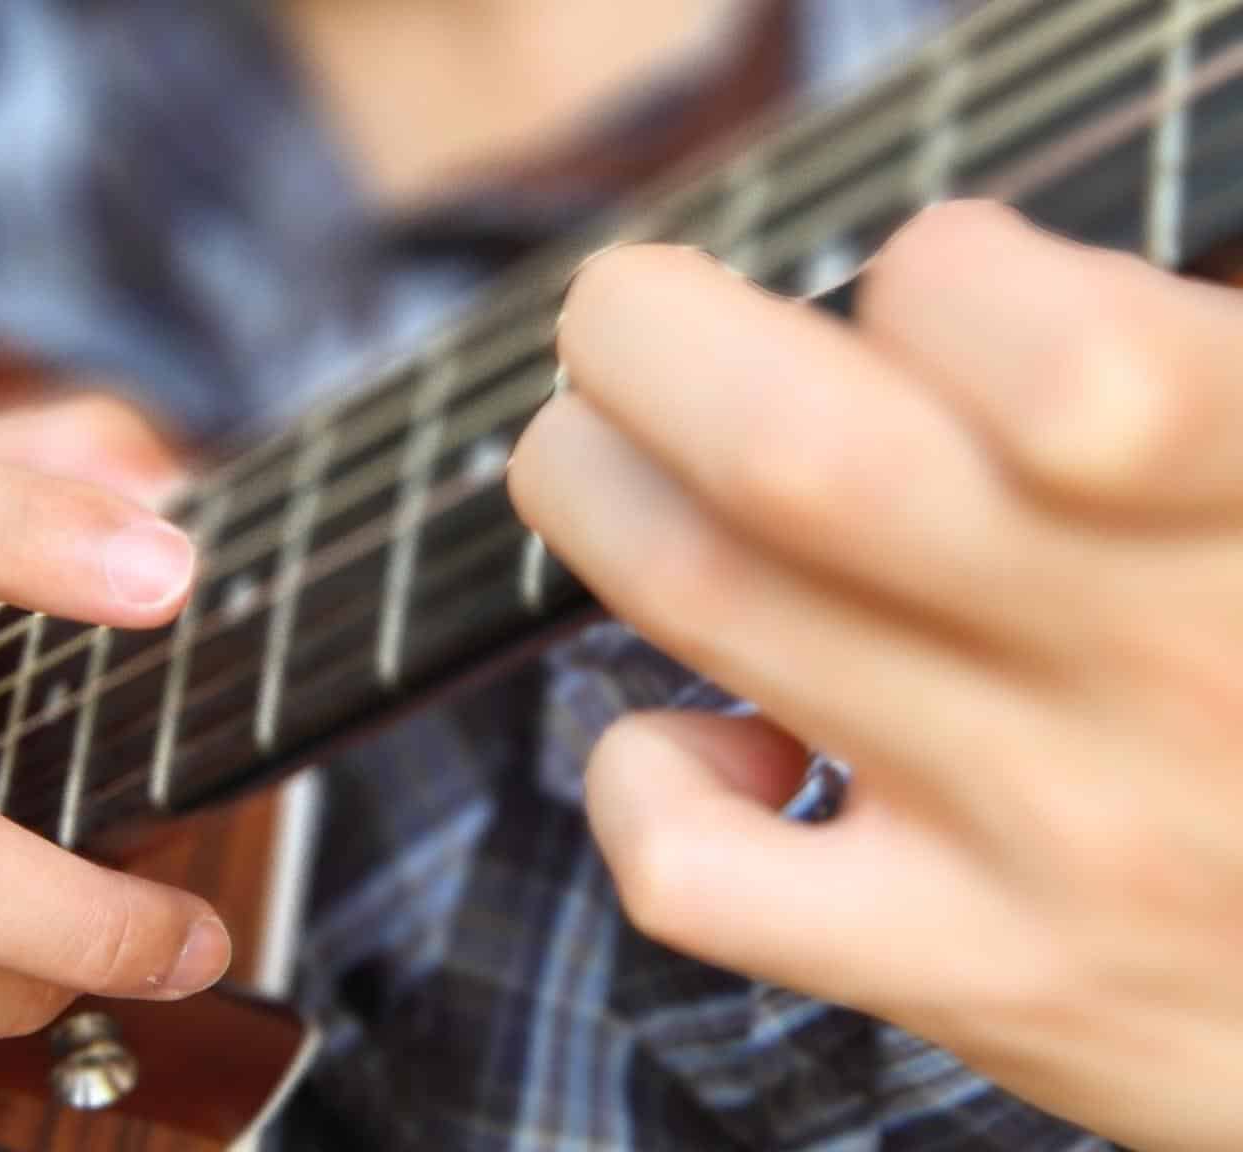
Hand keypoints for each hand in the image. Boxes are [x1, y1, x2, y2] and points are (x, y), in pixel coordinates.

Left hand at [508, 202, 1242, 1149]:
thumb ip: (1180, 371)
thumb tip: (945, 281)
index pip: (1061, 365)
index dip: (941, 278)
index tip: (928, 285)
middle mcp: (1166, 669)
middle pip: (791, 456)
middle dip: (648, 334)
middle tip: (636, 312)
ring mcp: (1051, 837)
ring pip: (698, 590)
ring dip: (593, 482)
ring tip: (612, 451)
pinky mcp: (973, 972)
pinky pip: (692, 872)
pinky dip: (637, 777)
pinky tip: (712, 740)